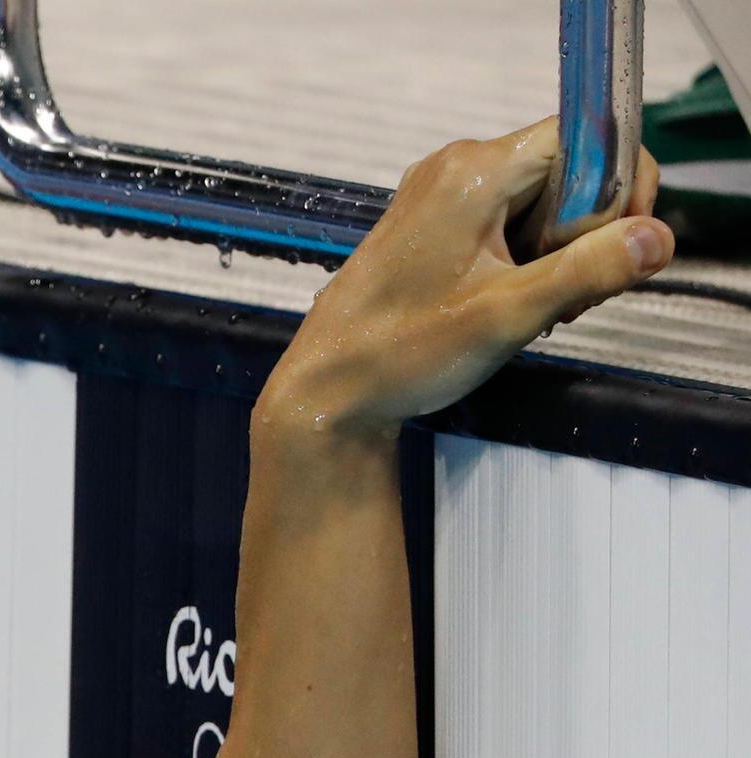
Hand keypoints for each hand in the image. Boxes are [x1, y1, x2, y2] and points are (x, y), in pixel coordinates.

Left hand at [259, 120, 668, 444]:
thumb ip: (589, 271)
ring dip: (556, 255)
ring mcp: (440, 195)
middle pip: (569, 172)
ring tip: (527, 308)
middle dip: (584, 234)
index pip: (589, 138)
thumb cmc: (397, 354)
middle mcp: (456, 168)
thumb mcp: (508, 315)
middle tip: (561, 296)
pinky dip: (524, 261)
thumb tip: (656, 238)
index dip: (615, 190)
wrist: (326, 392)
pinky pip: (508, 223)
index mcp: (474, 172)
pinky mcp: (433, 225)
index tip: (602, 249)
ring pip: (542, 202)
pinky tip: (506, 304)